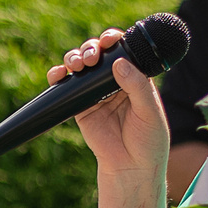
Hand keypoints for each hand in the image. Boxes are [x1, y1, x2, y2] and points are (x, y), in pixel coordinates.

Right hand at [48, 29, 169, 177]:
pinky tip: (58, 74)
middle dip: (91, 48)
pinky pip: (67, 88)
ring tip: (76, 64)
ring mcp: (96, 94)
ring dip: (75, 57)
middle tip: (92, 56)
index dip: (115, 41)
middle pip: (99, 55)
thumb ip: (136, 86)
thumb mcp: (149, 111)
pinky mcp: (80, 107)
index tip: (110, 39)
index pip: (124, 51)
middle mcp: (115, 82)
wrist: (131, 168)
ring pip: (82, 67)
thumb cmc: (148, 141)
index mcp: (136, 79)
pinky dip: (59, 77)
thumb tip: (118, 63)